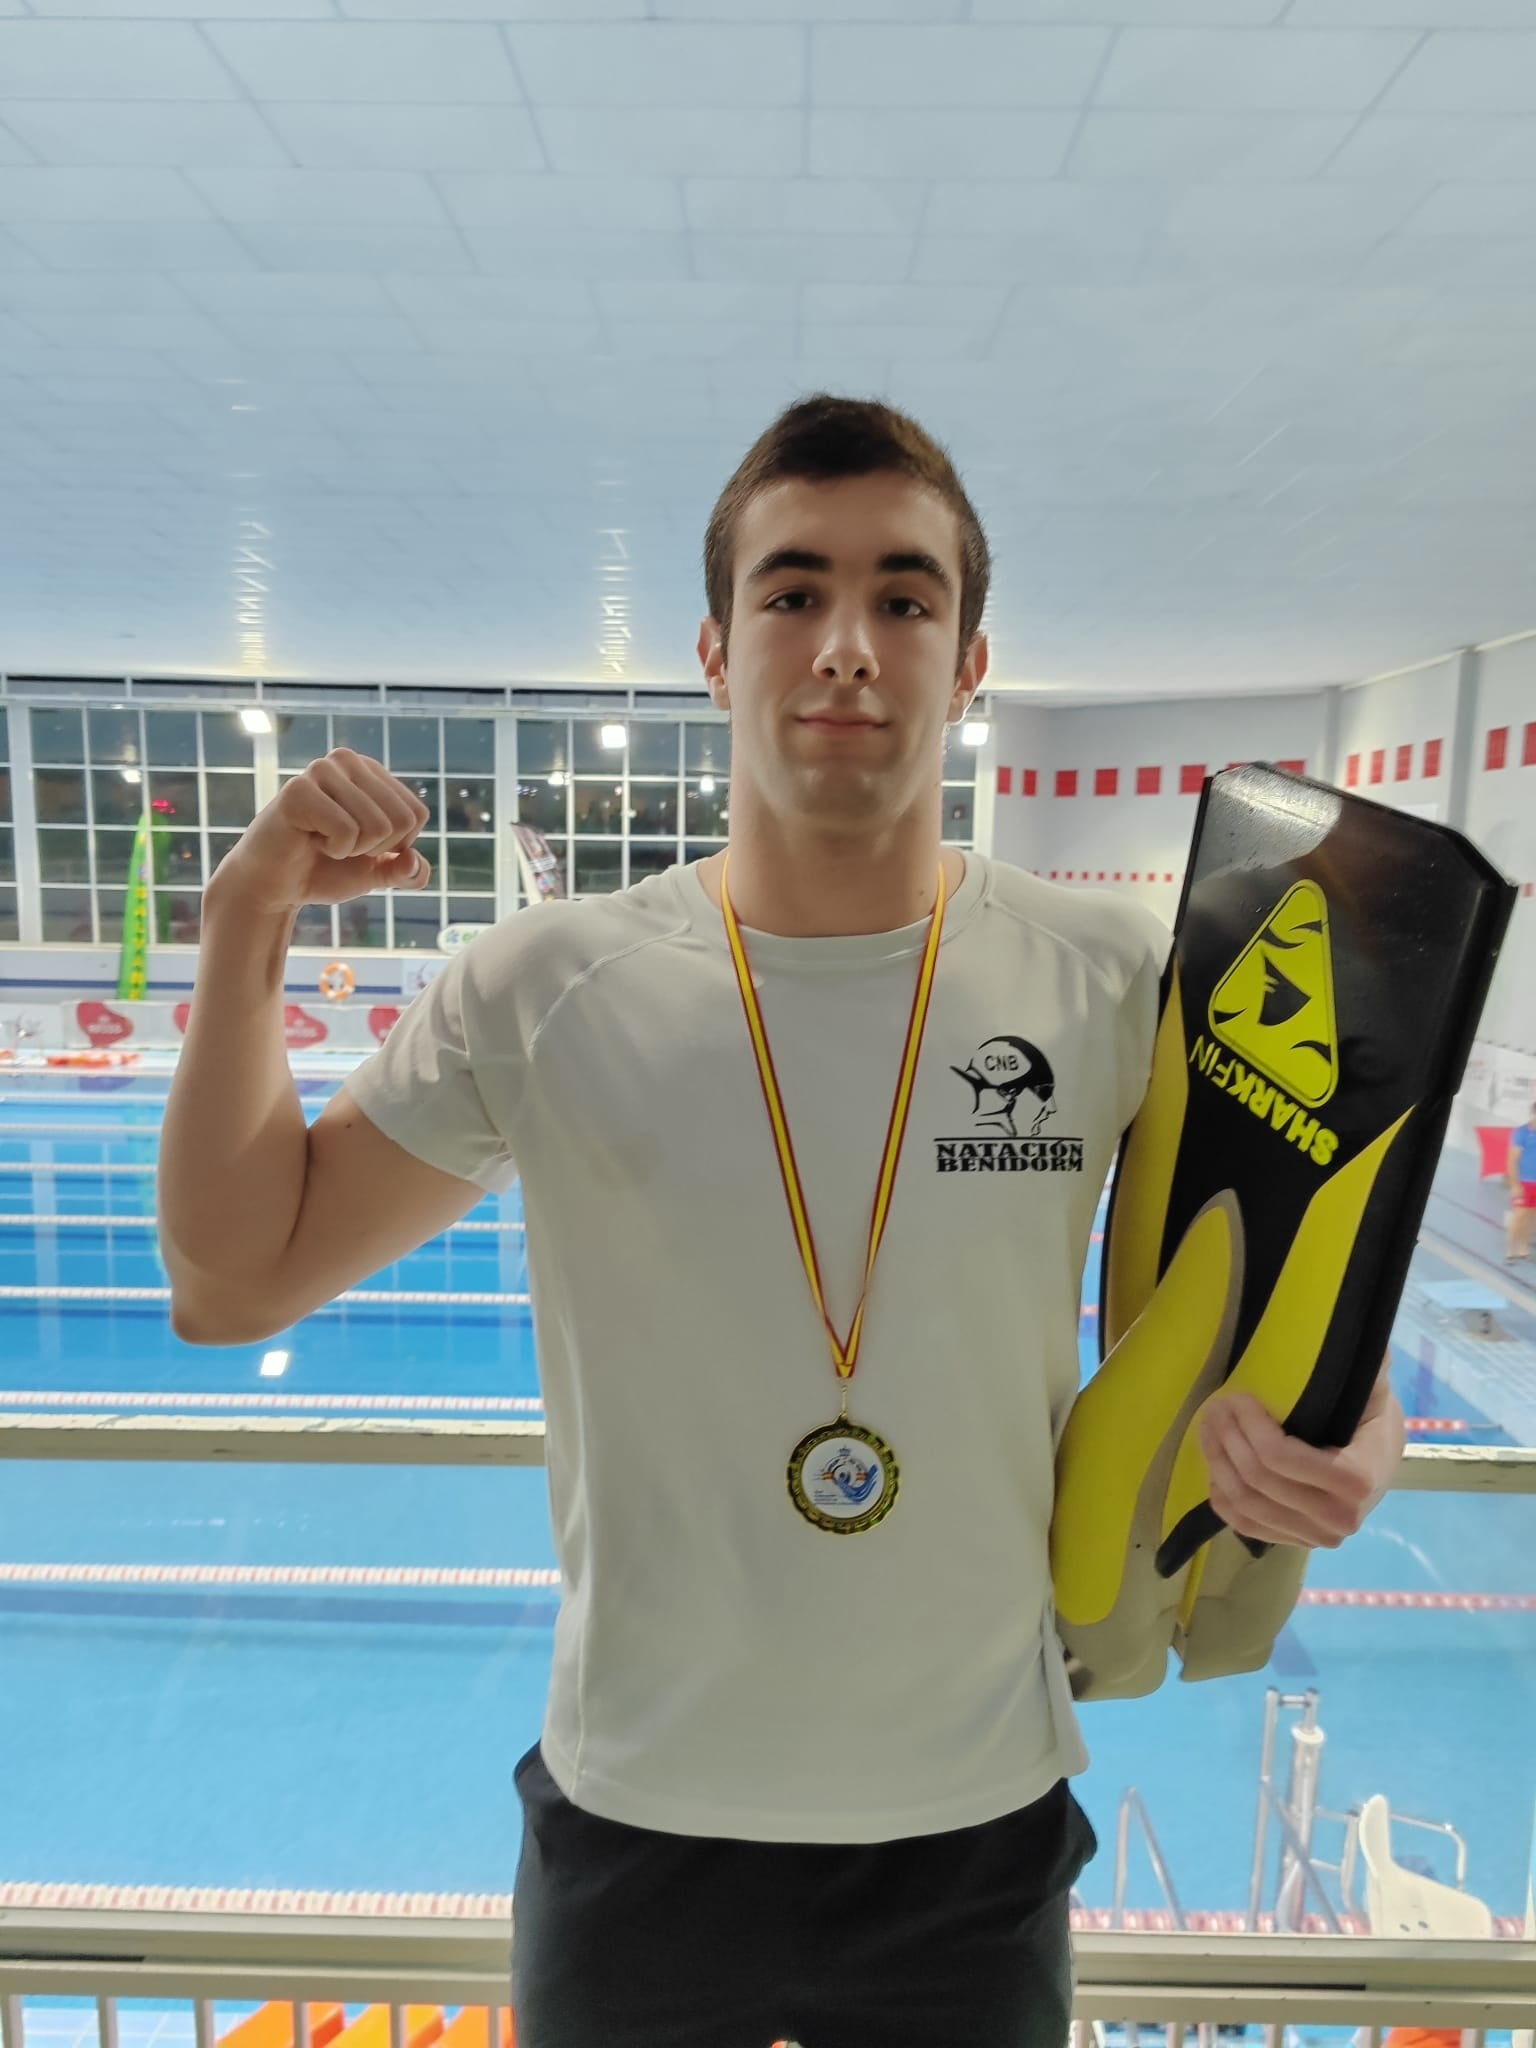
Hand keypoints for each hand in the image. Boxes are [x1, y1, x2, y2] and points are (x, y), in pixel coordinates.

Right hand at [210, 750, 432, 914]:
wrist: (273, 886)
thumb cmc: (323, 870)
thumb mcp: (376, 872)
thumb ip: (406, 872)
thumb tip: (415, 864)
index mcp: (371, 771)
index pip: (417, 813)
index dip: (396, 845)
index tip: (361, 844)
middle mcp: (347, 760)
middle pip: (401, 820)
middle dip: (375, 849)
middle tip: (339, 845)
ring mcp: (321, 770)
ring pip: (377, 826)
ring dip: (352, 850)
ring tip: (322, 840)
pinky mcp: (298, 790)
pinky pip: (347, 831)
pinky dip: (334, 849)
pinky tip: (310, 840)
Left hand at [1198, 1361, 1405, 1549]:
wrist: (1378, 1457)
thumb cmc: (1369, 1413)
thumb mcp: (1370, 1383)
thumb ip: (1362, 1364)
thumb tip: (1345, 1334)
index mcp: (1359, 1478)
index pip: (1283, 1459)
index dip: (1250, 1426)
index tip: (1238, 1396)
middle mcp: (1340, 1518)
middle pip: (1258, 1480)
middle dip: (1228, 1437)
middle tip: (1215, 1405)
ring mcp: (1316, 1536)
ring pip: (1246, 1504)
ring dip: (1218, 1461)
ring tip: (1209, 1426)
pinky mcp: (1294, 1541)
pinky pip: (1244, 1524)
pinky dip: (1222, 1494)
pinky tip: (1216, 1464)